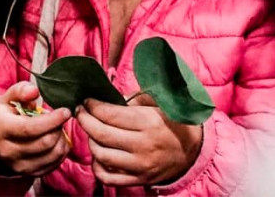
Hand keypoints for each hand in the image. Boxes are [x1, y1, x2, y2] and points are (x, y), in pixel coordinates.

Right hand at [0, 82, 70, 175]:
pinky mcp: (29, 173)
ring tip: (57, 128)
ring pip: (53, 154)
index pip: (30, 128)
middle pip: (45, 142)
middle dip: (58, 128)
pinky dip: (61, 151)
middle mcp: (8, 150)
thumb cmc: (7, 115)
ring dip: (61, 139)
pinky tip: (56, 140)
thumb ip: (21, 90)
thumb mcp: (9, 98)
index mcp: (2, 128)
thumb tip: (34, 91)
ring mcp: (18, 165)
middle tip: (59, 118)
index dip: (52, 120)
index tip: (65, 111)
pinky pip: (54, 164)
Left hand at [76, 96, 201, 186]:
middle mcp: (143, 146)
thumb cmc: (174, 123)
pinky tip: (98, 154)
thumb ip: (136, 97)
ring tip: (91, 131)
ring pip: (101, 155)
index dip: (93, 106)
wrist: (194, 153)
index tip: (87, 100)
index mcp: (149, 123)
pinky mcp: (139, 180)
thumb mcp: (161, 103)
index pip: (110, 114)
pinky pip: (108, 177)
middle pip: (101, 134)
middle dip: (84, 120)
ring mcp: (140, 166)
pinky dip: (97, 167)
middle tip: (80, 112)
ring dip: (90, 141)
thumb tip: (110, 94)